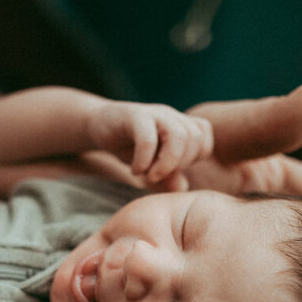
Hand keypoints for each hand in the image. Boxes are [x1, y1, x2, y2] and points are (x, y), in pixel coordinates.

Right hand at [88, 101, 213, 189]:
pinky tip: (135, 170)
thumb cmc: (129, 147)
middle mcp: (171, 116)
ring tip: (148, 176)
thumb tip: (182, 187)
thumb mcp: (151, 167)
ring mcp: (154, 114)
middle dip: (179, 164)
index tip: (173, 169)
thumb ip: (168, 179)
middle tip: (157, 176)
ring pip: (177, 135)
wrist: (98, 126)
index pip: (203, 138)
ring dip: (166, 163)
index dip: (194, 157)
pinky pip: (148, 139)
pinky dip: (144, 160)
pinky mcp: (134, 115)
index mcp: (180, 125)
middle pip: (194, 137)